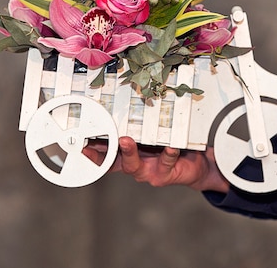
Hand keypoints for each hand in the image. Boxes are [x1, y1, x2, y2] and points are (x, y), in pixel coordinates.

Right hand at [94, 136, 229, 192]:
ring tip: (127, 141)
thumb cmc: (169, 147)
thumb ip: (139, 126)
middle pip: (113, 162)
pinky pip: (166, 163)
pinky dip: (168, 154)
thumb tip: (126, 102)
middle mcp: (135, 166)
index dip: (92, 153)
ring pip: (135, 166)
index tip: (81, 145)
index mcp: (127, 157)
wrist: (195, 167)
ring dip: (129, 153)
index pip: (105, 156)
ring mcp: (149, 172)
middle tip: (92, 143)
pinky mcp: (166, 174)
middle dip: (103, 153)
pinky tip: (171, 147)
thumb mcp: (152, 136)